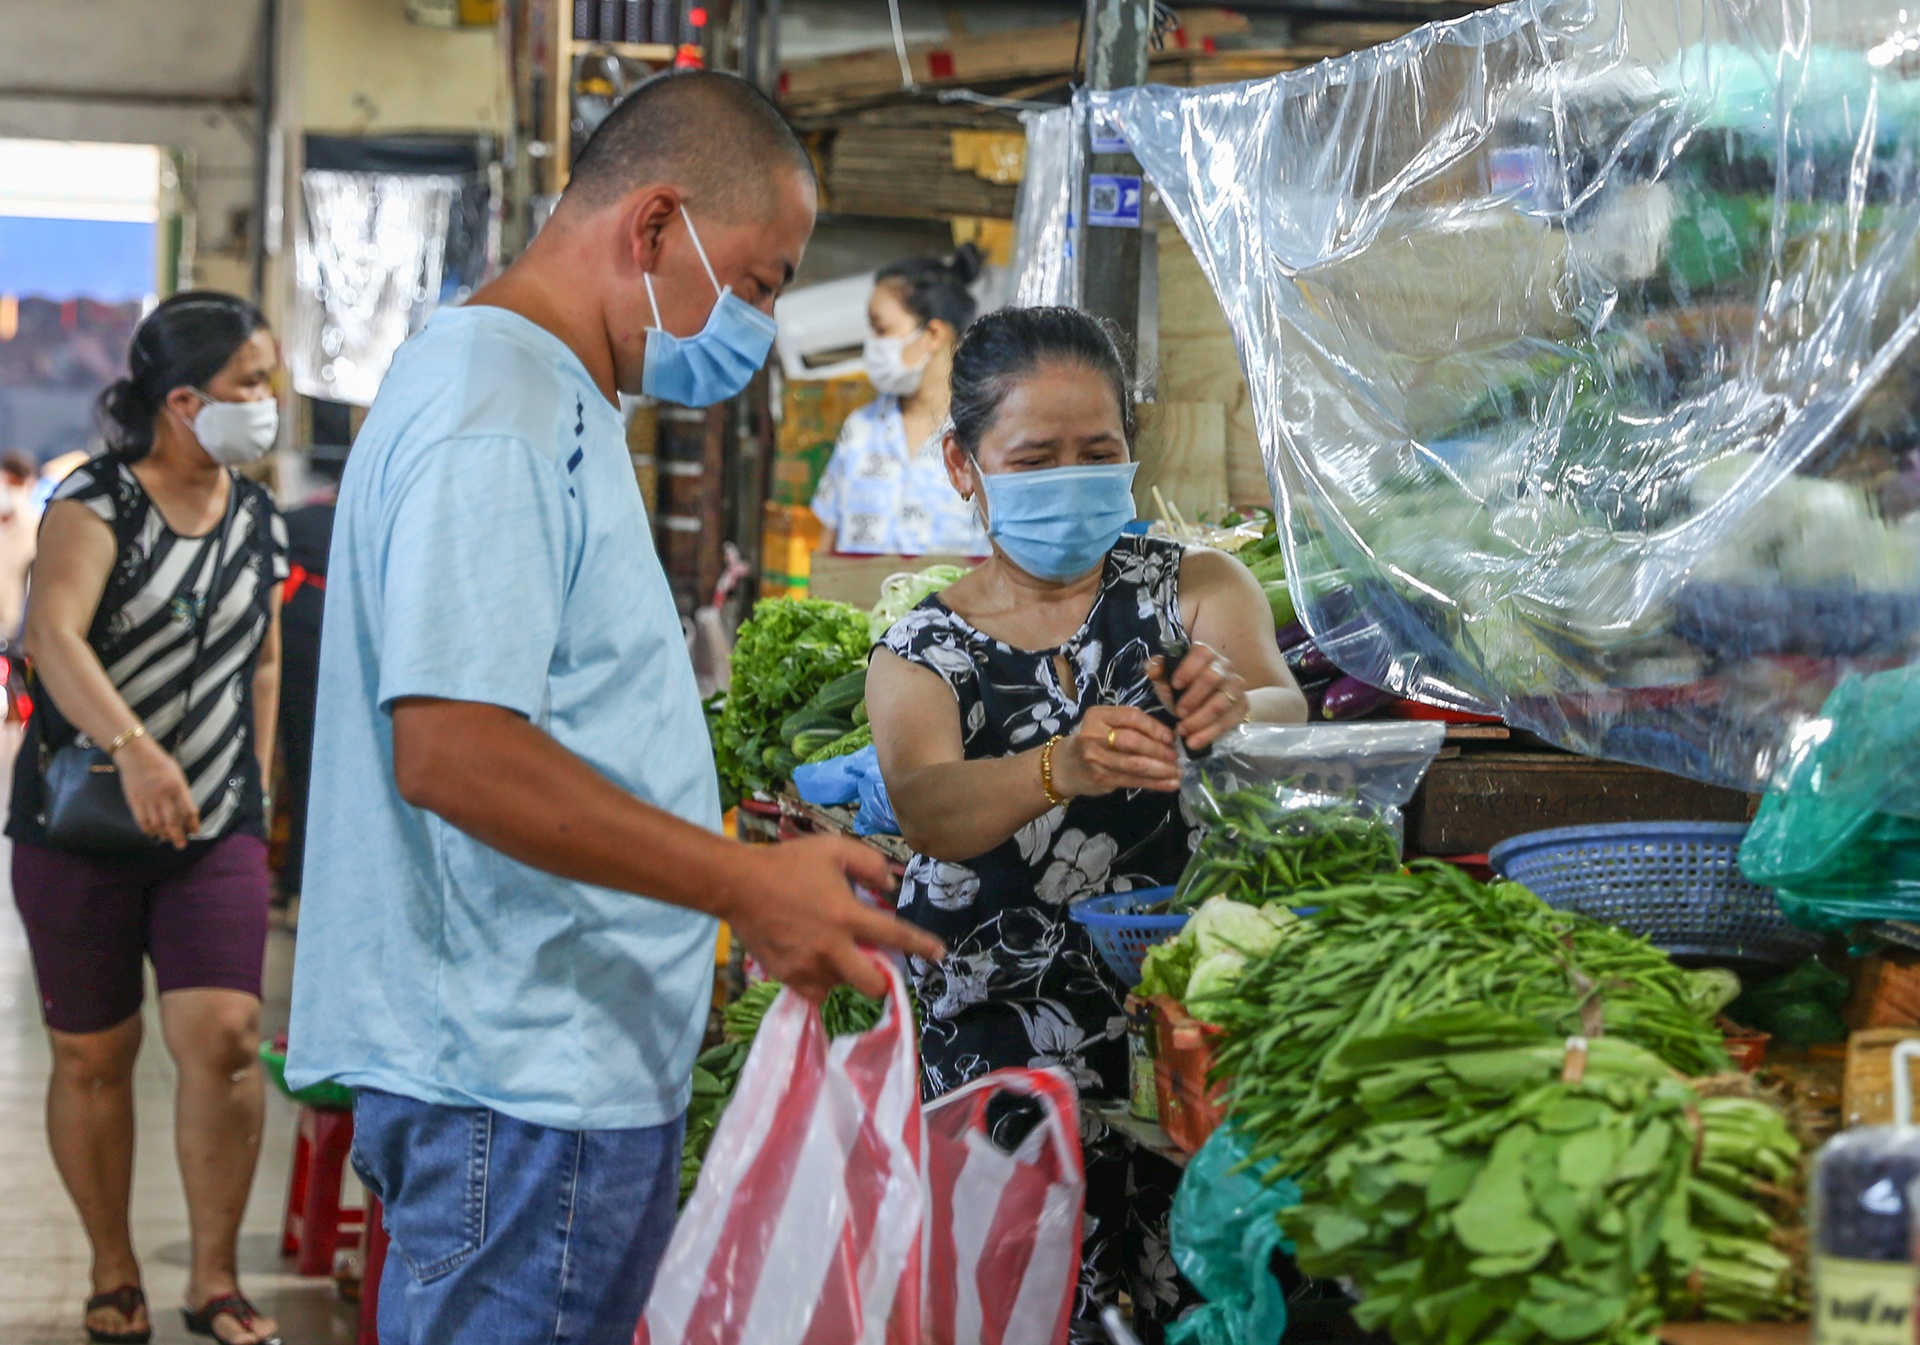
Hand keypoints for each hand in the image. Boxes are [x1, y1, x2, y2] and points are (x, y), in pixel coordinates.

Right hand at [115, 734, 198, 847]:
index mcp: (177, 787)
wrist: (136, 755)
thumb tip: (186, 814)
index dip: (193, 824)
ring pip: (157, 824)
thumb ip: (182, 794)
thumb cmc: (161, 764)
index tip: (195, 832)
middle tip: (181, 845)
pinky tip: (154, 833)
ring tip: (169, 838)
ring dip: (164, 834)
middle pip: (172, 822)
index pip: (188, 811)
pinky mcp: (134, 801)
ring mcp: (147, 799)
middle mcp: (163, 795)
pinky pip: (142, 821)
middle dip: (178, 836)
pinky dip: (148, 830)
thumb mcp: (178, 776)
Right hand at [722, 835, 945, 1001]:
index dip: (922, 946)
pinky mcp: (786, 976)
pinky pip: (815, 992)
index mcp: (846, 915)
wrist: (738, 885)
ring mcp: (807, 965)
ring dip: (846, 974)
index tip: (940, 954)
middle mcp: (831, 947)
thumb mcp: (834, 849)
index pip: (895, 936)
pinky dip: (822, 982)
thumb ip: (869, 864)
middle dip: (882, 980)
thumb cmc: (788, 863)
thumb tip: (889, 887)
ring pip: (842, 986)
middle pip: (871, 984)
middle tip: (876, 965)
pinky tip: (816, 962)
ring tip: (834, 952)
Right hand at [1050, 704, 1180, 799]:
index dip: (1155, 727)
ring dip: (1160, 769)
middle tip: (1176, 757)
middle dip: (1159, 750)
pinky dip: (1154, 783)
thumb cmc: (1092, 741)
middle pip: (1133, 741)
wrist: (1063, 766)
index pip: (1131, 717)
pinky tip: (1170, 785)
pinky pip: (1132, 781)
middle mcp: (1093, 735)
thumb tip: (1169, 737)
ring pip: (1134, 764)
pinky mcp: (1100, 778)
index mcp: (1097, 715)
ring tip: (1178, 772)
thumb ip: (1129, 725)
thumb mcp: (1104, 724)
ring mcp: (1095, 759)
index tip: (1172, 737)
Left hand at [1149, 642, 1248, 750]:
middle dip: (1193, 698)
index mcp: (1206, 655)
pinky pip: (1228, 721)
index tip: (1175, 685)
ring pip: (1221, 703)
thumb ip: (1159, 671)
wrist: (1214, 702)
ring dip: (1199, 719)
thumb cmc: (1186, 687)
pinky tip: (1194, 742)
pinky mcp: (1242, 708)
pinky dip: (1209, 734)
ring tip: (1182, 731)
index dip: (1188, 669)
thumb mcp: (1169, 678)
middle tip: (1178, 713)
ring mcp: (1236, 688)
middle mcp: (1225, 668)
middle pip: (1213, 678)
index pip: (1202, 654)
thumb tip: (1152, 669)